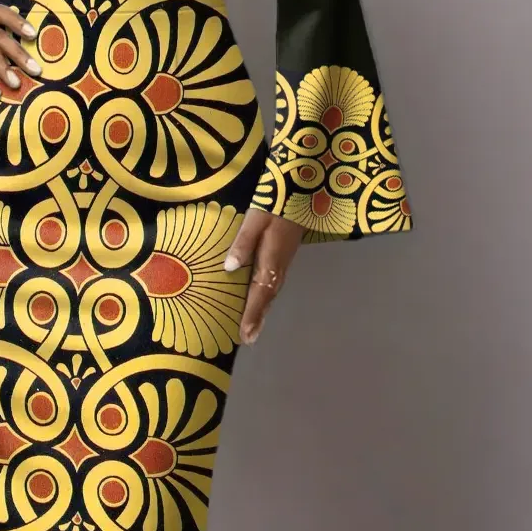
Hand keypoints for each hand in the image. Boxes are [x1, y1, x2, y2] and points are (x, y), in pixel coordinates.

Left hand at [224, 208, 305, 344]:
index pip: (259, 294)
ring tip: (253, 327)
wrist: (302, 191)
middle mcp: (279, 266)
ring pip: (272, 292)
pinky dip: (266, 297)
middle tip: (249, 339)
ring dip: (263, 310)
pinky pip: (274, 283)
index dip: (252, 315)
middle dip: (258, 318)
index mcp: (270, 260)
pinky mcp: (284, 256)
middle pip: (267, 298)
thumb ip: (242, 244)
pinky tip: (261, 300)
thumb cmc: (275, 204)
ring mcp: (284, 261)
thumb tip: (229, 268)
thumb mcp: (254, 220)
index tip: (245, 335)